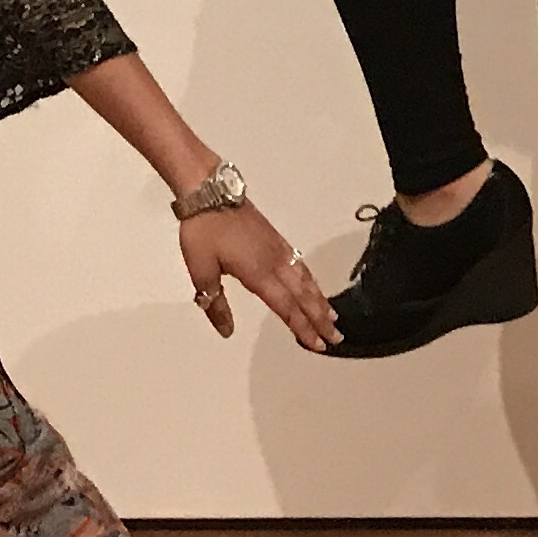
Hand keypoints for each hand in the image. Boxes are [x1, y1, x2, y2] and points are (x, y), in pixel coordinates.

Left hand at [182, 201, 338, 351]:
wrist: (209, 192)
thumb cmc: (203, 232)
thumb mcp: (201, 271)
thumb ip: (215, 303)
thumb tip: (226, 330)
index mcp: (258, 273)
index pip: (286, 307)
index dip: (302, 327)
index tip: (316, 344)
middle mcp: (275, 262)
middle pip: (303, 295)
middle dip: (320, 318)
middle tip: (336, 337)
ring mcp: (278, 248)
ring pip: (306, 279)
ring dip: (320, 299)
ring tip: (332, 316)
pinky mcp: (276, 238)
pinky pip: (301, 265)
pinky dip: (312, 280)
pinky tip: (312, 284)